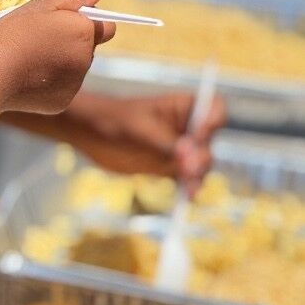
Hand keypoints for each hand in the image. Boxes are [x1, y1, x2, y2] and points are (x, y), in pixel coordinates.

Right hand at [0, 0, 114, 115]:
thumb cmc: (12, 34)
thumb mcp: (39, 5)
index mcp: (83, 33)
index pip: (106, 26)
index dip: (86, 21)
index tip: (65, 20)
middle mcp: (86, 59)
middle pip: (88, 46)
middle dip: (70, 40)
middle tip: (39, 38)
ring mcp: (75, 84)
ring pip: (74, 66)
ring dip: (61, 59)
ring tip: (31, 57)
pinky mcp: (63, 102)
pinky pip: (63, 86)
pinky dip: (51, 81)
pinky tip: (29, 75)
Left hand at [55, 89, 224, 183]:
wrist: (90, 133)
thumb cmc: (114, 119)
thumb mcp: (140, 129)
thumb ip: (166, 143)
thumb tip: (191, 158)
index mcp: (182, 106)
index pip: (214, 108)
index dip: (213, 122)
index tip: (200, 136)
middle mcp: (185, 127)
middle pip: (209, 142)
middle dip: (202, 156)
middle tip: (189, 170)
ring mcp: (178, 148)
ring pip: (200, 164)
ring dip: (198, 176)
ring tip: (190, 189)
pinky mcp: (168, 167)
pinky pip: (185, 179)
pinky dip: (188, 188)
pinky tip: (187, 197)